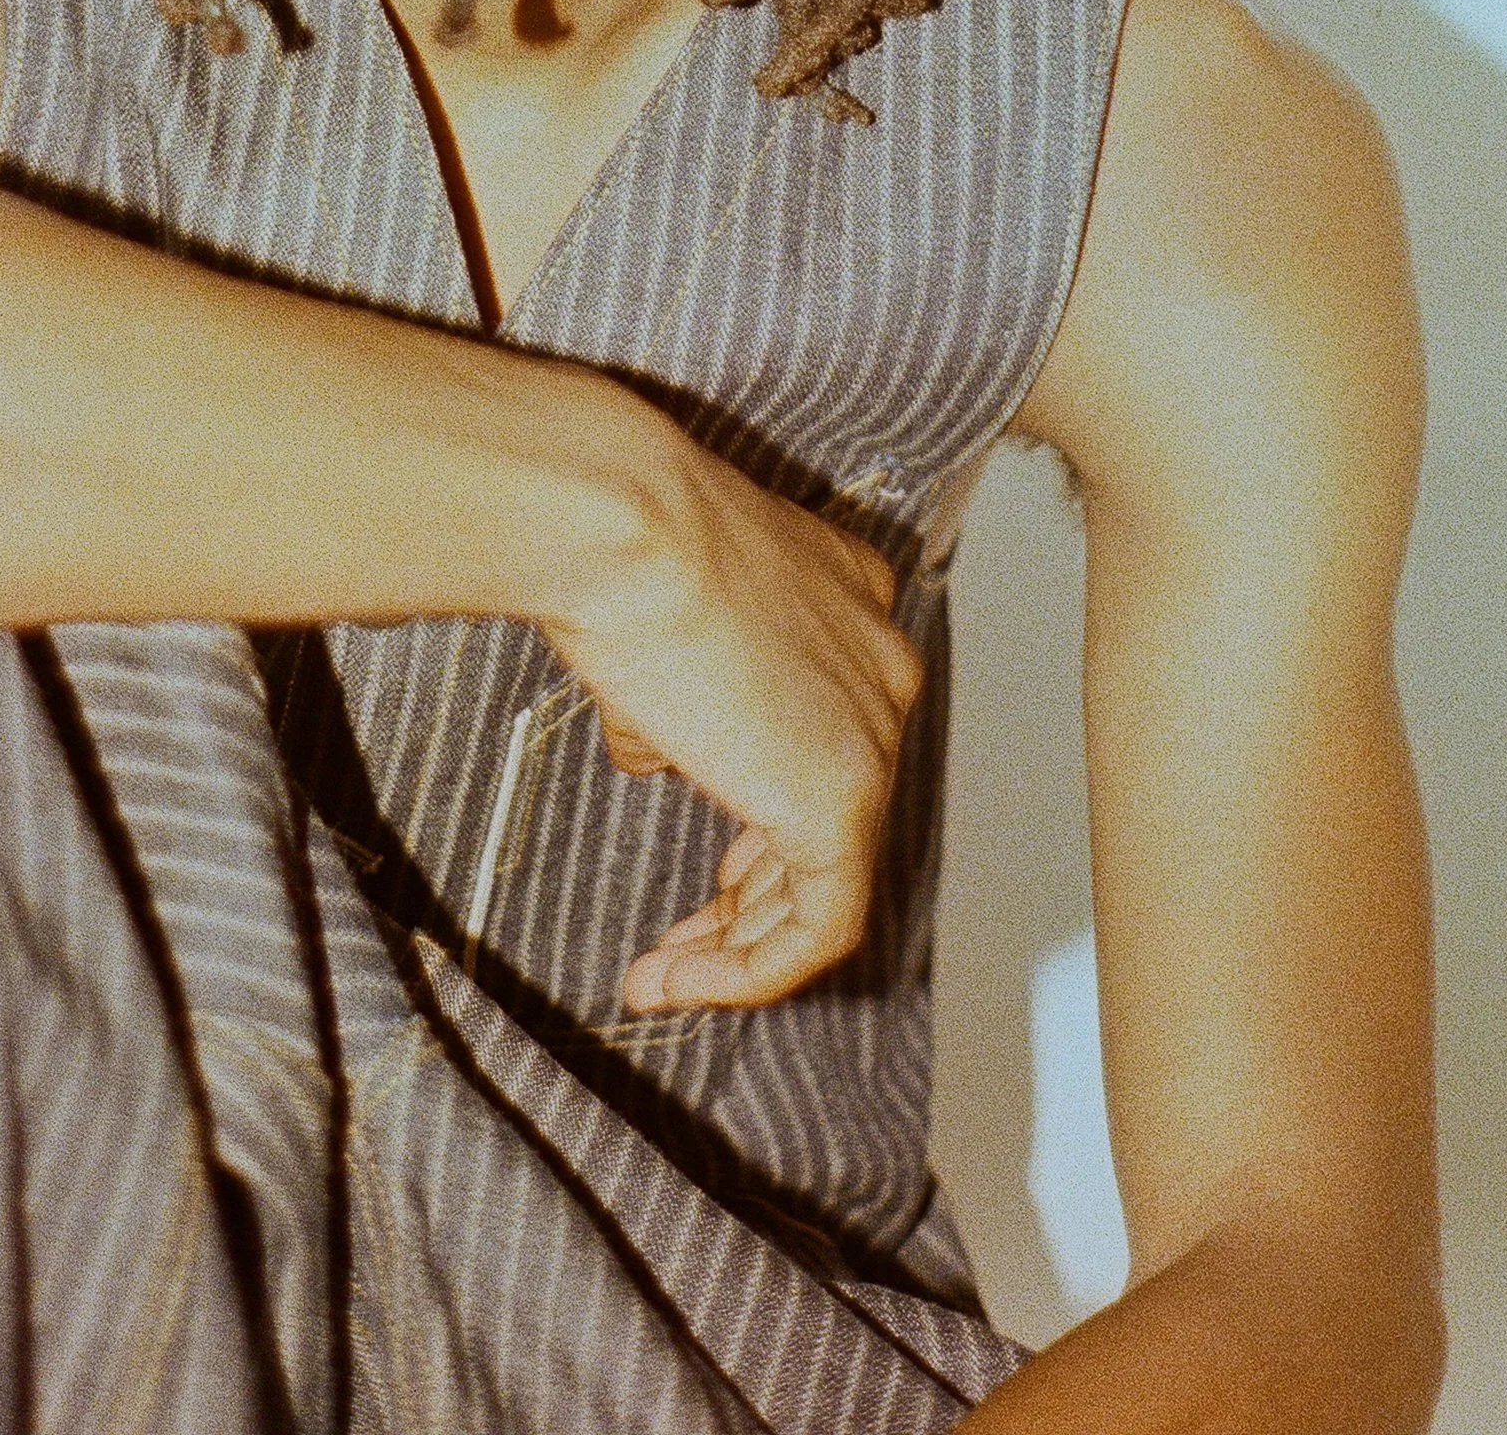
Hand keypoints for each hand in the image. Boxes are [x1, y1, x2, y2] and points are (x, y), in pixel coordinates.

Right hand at [541, 427, 922, 1013]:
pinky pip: (819, 923)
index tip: (719, 867)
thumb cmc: (623, 538)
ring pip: (828, 874)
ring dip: (740, 942)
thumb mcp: (661, 609)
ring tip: (662, 980)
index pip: (828, 733)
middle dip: (753, 891)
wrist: (625, 523)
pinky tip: (681, 984)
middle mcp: (882, 665)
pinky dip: (751, 969)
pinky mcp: (841, 805)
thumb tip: (655, 749)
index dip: (771, 812)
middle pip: (834, 808)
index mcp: (851, 601)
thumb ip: (680, 691)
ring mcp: (873, 736)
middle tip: (683, 943)